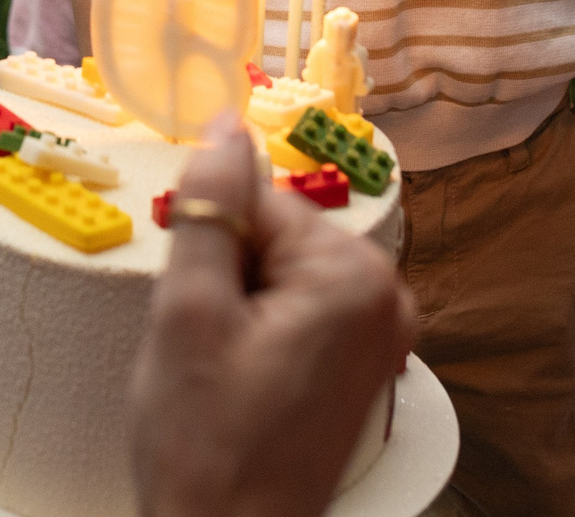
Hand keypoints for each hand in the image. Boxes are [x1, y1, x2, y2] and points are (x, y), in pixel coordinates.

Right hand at [131, 119, 416, 516]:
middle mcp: (386, 299)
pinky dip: (255, 333)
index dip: (206, 243)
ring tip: (219, 372)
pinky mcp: (360, 368)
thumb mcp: (189, 312)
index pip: (257, 200)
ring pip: (277, 275)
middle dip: (223, 275)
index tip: (191, 306)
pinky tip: (238, 384)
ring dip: (234, 306)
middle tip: (203, 348)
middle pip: (273, 236)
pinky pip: (295, 312)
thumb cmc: (207, 447)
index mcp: (355, 276)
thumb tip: (225, 125)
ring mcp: (379, 338)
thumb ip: (209, 207)